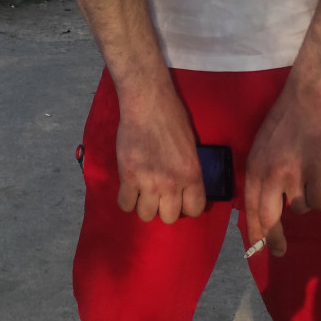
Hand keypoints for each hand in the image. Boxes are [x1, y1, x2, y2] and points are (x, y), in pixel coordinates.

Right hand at [116, 81, 206, 223]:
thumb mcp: (191, 145)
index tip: (181, 200)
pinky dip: (127, 200)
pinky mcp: (128, 177)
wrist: (148, 103)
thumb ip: (188, 170)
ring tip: (144, 192)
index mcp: (192, 174)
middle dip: (166, 208)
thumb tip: (185, 186)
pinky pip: (125, 205)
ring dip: (145, 205)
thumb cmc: (172, 117)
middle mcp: (171, 183)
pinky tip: (129, 189)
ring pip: (146, 215)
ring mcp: (148, 182)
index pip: (195, 210)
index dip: (188, 207)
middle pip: (170, 217)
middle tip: (161, 195)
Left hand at [245, 77, 320, 257]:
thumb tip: (262, 209)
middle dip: (275, 239)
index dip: (254, 233)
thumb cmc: (281, 124)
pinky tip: (319, 181)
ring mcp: (294, 175)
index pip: (250, 209)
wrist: (304, 101)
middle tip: (280, 250)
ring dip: (303, 202)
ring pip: (299, 209)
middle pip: (270, 219)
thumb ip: (260, 176)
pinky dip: (320, 196)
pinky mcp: (316, 172)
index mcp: (254, 169)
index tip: (258, 249)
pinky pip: (318, 201)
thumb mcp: (259, 149)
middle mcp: (271, 175)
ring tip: (306, 181)